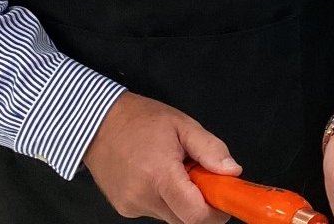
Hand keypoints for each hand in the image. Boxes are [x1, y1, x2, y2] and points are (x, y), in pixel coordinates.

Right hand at [83, 90, 241, 222]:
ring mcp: (131, 206)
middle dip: (201, 205)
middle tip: (204, 178)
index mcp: (160, 175)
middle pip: (184, 219)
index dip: (215, 213)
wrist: (100, 124)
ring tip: (177, 170)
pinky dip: (165, 199)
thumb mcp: (184, 125)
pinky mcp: (124, 209)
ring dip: (182, 201)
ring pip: (170, 216)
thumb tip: (233, 172)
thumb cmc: (143, 120)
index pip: (194, 214)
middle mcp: (143, 197)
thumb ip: (211, 149)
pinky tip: (159, 176)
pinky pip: (155, 211)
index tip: (226, 200)